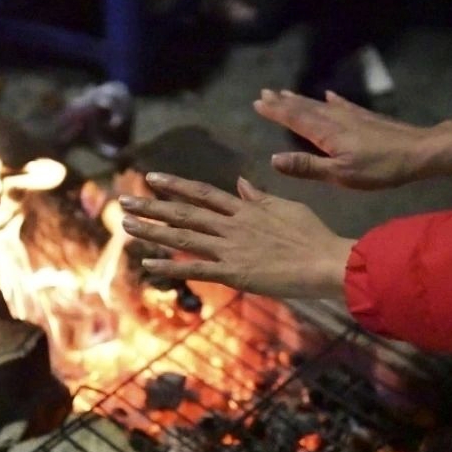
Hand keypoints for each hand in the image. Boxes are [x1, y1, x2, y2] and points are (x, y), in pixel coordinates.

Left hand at [120, 173, 356, 299]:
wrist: (328, 261)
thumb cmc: (313, 235)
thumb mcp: (286, 206)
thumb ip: (259, 197)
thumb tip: (240, 184)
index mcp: (244, 208)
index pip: (202, 193)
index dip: (175, 185)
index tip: (152, 177)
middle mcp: (231, 225)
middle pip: (183, 213)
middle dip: (151, 207)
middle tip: (123, 202)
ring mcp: (230, 248)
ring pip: (183, 237)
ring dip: (152, 232)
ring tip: (126, 226)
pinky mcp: (234, 273)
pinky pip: (195, 269)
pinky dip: (170, 266)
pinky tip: (147, 264)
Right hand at [254, 89, 451, 188]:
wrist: (418, 152)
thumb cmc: (379, 168)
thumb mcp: (340, 175)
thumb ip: (307, 166)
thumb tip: (274, 159)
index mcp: (326, 133)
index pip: (294, 119)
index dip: (275, 112)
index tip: (257, 103)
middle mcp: (335, 119)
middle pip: (304, 107)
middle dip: (283, 101)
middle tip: (264, 93)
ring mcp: (351, 115)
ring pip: (319, 104)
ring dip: (301, 99)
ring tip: (285, 92)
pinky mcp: (365, 117)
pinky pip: (342, 104)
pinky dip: (332, 99)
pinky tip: (328, 95)